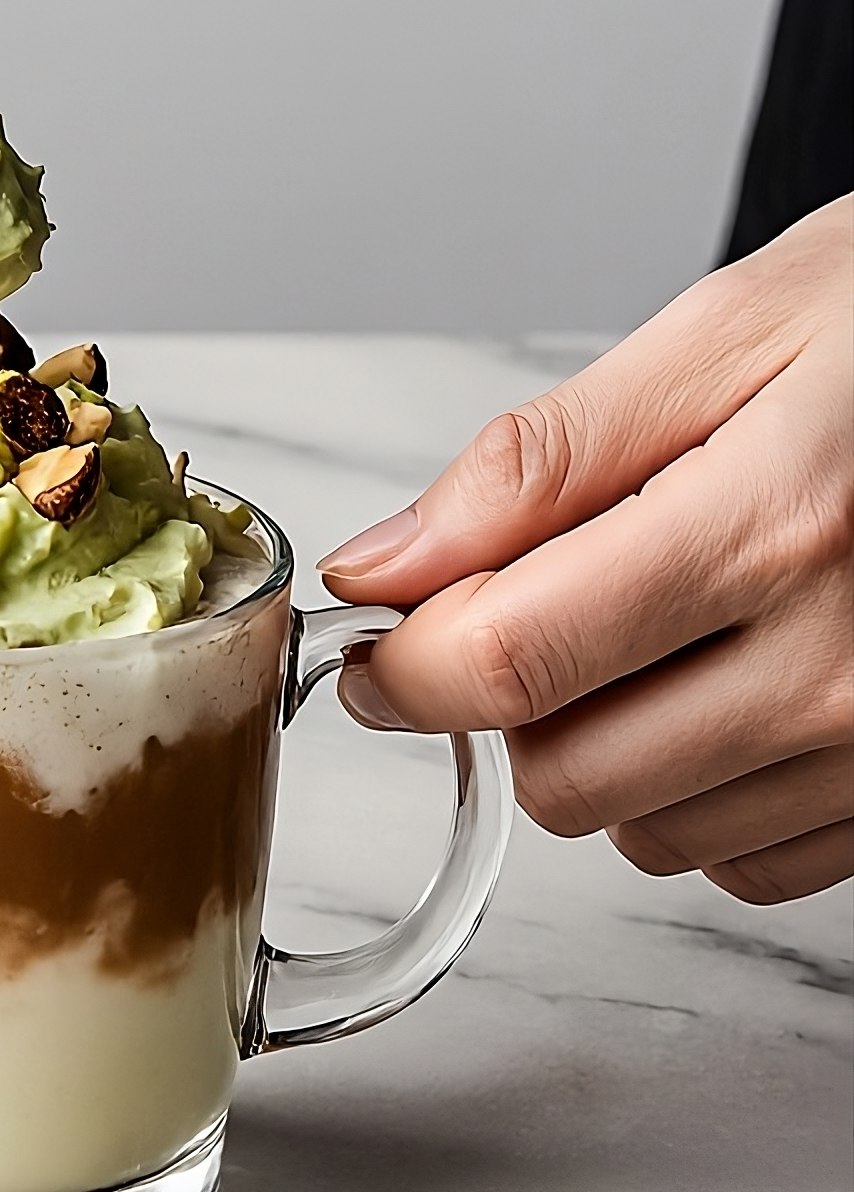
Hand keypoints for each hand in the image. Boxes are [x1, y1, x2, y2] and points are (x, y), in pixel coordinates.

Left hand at [319, 199, 853, 904]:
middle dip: (511, 700)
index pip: (510, 664)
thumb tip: (391, 563)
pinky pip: (742, 861)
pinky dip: (698, 791)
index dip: (406, 662)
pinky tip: (730, 681)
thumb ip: (542, 461)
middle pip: (565, 774)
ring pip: (645, 833)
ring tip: (665, 620)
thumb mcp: (728, 330)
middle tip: (541, 599)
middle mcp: (839, 667)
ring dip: (605, 746)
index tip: (384, 630)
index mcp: (771, 527)